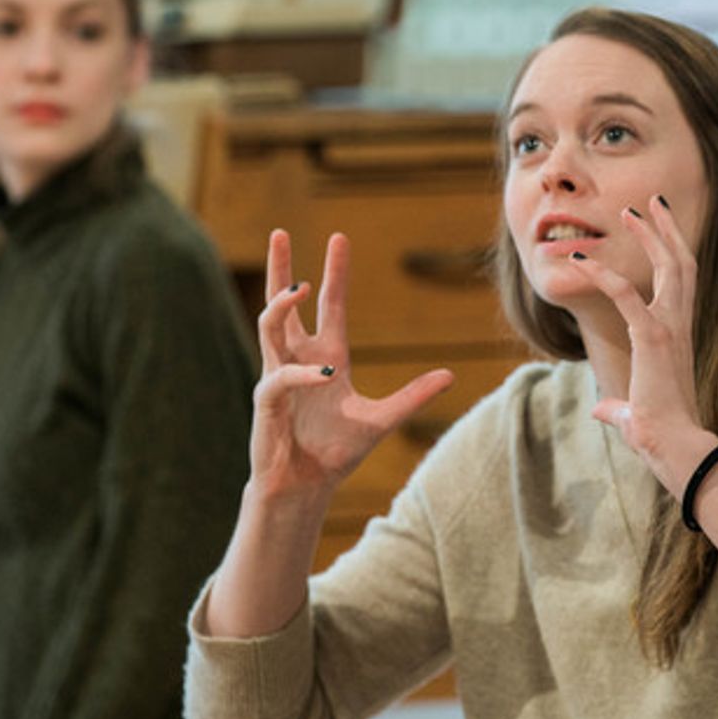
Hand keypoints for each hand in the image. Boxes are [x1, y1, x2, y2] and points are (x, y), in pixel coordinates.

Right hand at [248, 230, 452, 501]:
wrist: (306, 486)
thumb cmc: (336, 452)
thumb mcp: (382, 419)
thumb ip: (413, 397)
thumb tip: (450, 375)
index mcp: (327, 357)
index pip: (330, 304)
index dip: (335, 272)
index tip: (339, 238)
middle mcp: (299, 359)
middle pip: (284, 303)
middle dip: (282, 268)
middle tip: (280, 232)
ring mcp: (279, 376)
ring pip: (269, 326)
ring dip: (280, 304)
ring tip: (297, 285)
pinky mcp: (267, 400)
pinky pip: (280, 377)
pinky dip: (301, 374)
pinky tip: (323, 375)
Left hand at [571, 197, 710, 496]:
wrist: (674, 445)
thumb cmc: (659, 432)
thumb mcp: (634, 413)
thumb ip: (617, 407)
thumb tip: (602, 412)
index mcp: (679, 335)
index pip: (683, 281)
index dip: (673, 250)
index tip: (660, 227)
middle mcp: (680, 325)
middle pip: (682, 263)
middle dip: (666, 230)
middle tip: (649, 203)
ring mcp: (670, 327)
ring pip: (669, 266)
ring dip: (649, 236)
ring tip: (630, 211)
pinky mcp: (653, 336)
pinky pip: (624, 293)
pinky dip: (602, 272)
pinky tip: (579, 260)